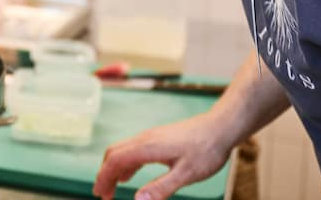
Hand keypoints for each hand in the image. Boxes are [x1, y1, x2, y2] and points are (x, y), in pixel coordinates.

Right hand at [92, 112, 232, 199]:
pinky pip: (133, 150)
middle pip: (114, 154)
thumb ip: (160, 188)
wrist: (221, 127)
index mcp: (147, 147)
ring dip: (114, 169)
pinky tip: (129, 176)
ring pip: (122, 151)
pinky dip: (125, 164)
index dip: (104, 178)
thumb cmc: (206, 150)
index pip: (115, 161)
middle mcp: (144, 139)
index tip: (100, 195)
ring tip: (113, 188)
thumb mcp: (186, 174)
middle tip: (103, 194)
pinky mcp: (157, 138)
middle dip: (105, 174)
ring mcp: (150, 137)